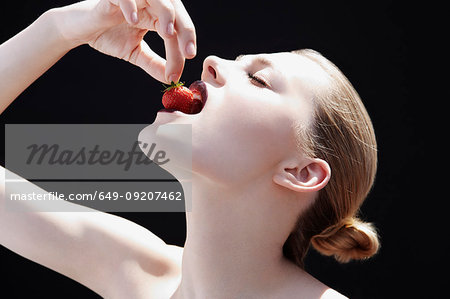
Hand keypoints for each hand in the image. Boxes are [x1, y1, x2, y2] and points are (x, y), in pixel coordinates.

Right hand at [56, 0, 195, 82]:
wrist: (80, 30)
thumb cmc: (109, 35)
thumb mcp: (136, 53)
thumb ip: (154, 64)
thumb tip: (172, 79)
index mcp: (156, 15)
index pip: (177, 27)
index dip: (186, 42)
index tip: (187, 61)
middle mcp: (148, 3)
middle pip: (174, 9)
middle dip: (185, 29)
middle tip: (187, 51)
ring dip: (165, 13)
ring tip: (167, 33)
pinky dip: (129, 5)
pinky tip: (133, 21)